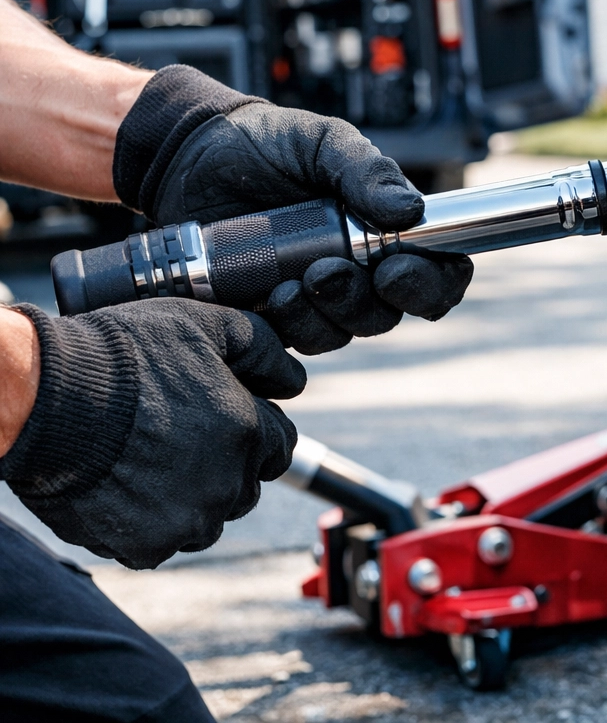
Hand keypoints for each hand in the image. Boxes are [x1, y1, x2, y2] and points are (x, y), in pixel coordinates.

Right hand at [0, 301, 302, 568]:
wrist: (46, 397)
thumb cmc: (126, 354)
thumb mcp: (207, 325)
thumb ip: (264, 349)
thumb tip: (294, 379)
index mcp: (250, 433)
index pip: (280, 446)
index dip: (255, 428)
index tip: (221, 417)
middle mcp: (227, 485)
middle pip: (246, 486)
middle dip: (225, 465)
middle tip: (179, 437)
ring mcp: (186, 522)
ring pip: (206, 519)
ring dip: (189, 498)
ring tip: (148, 460)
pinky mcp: (143, 548)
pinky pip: (160, 543)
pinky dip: (147, 523)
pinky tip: (123, 485)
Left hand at [113, 66, 472, 353]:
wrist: (188, 155)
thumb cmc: (265, 141)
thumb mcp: (321, 142)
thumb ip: (367, 171)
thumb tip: (411, 210)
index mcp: (385, 228)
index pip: (437, 272)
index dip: (432, 285)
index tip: (396, 272)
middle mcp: (360, 268)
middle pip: (391, 312)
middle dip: (364, 302)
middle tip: (328, 272)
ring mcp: (316, 295)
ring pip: (343, 332)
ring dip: (323, 316)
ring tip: (289, 283)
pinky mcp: (273, 312)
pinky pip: (294, 340)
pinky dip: (286, 324)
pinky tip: (267, 295)